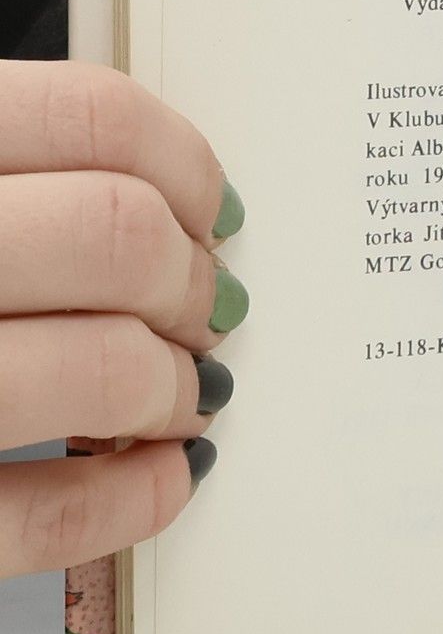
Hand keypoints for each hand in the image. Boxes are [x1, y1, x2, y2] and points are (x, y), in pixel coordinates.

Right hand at [0, 63, 243, 576]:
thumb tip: (155, 194)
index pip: (86, 117)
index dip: (183, 167)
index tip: (207, 209)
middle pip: (117, 238)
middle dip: (189, 280)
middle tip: (198, 308)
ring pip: (105, 370)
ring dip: (172, 388)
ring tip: (171, 394)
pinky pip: (44, 516)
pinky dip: (133, 498)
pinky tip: (157, 477)